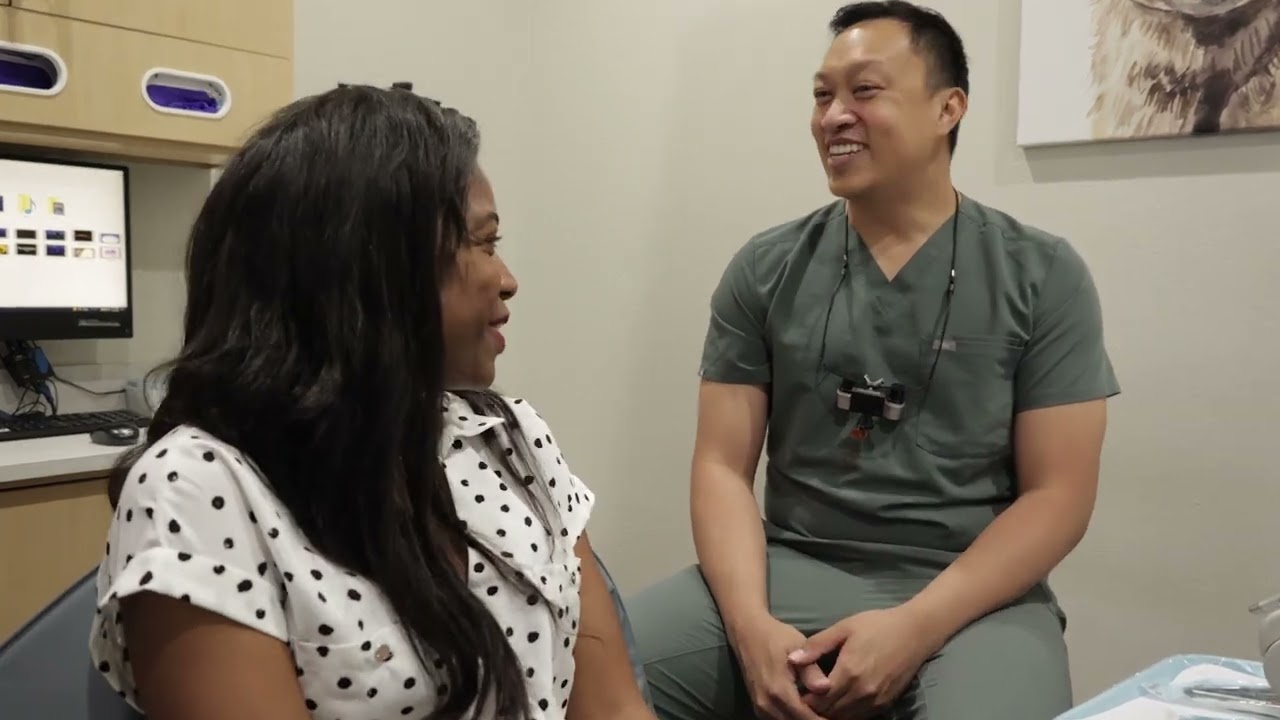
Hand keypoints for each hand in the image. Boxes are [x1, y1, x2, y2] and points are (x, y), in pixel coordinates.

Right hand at [727, 613, 830, 719]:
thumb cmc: (775, 636)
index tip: (839, 717)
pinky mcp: (757, 706)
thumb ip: (811, 671)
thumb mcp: (797, 646)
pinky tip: (806, 712)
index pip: (805, 718)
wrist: (746, 632)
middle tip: (833, 715)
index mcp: (778, 690)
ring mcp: (760, 707)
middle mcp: (767, 704)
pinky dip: (792, 719)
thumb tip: (826, 688)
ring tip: (822, 713)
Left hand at [786, 606, 941, 719]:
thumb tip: (791, 659)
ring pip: (845, 718)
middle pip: (830, 713)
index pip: (818, 700)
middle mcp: (862, 692)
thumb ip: (816, 646)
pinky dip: (847, 714)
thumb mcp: (844, 628)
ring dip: (830, 714)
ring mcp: (875, 700)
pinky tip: (839, 703)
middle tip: (804, 699)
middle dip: (815, 709)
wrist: (915, 632)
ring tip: (819, 702)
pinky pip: (861, 717)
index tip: (795, 693)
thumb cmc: (877, 625)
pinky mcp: (886, 703)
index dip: (804, 701)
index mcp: (849, 672)